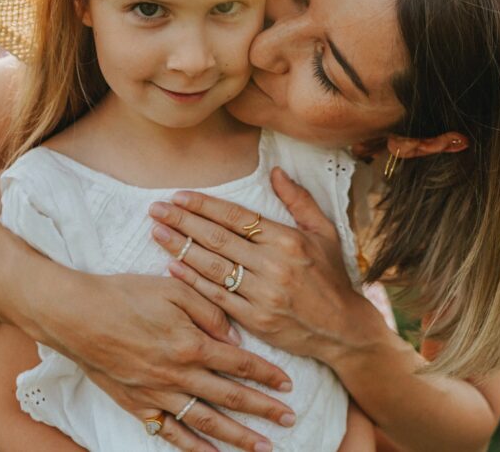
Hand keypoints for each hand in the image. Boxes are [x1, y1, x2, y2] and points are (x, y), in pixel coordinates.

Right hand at [33, 272, 294, 450]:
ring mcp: (157, 394)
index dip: (266, 375)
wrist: (78, 315)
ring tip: (262, 447)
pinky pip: (170, 432)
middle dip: (263, 409)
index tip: (288, 385)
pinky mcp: (137, 404)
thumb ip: (209, 311)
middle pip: (230, 397)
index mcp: (191, 344)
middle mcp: (179, 375)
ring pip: (206, 422)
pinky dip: (193, 447)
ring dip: (237, 436)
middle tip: (289, 420)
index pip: (239, 363)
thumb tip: (234, 339)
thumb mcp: (173, 289)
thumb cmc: (126, 296)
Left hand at [149, 168, 361, 361]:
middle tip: (156, 209)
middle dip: (183, 221)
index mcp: (288, 239)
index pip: (237, 217)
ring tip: (157, 232)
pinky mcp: (255, 319)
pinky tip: (172, 268)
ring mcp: (263, 294)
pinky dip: (193, 281)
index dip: (205, 205)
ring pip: (213, 266)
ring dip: (181, 248)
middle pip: (218, 238)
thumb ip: (299, 200)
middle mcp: (273, 265)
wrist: (342, 328)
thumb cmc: (331, 276)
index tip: (179, 196)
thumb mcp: (324, 232)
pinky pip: (217, 297)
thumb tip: (275, 171)